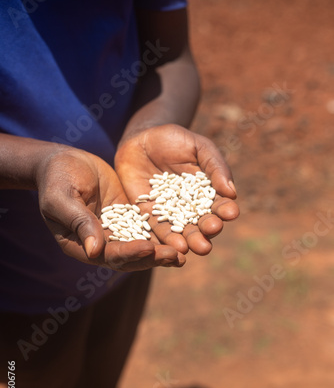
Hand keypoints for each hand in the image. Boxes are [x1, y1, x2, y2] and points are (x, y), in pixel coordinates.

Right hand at [36, 146, 184, 269]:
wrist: (63, 161)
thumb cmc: (56, 178)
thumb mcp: (61, 198)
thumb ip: (78, 222)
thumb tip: (94, 251)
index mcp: (81, 245)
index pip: (109, 255)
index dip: (129, 253)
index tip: (148, 248)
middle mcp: (101, 243)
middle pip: (130, 257)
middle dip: (153, 258)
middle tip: (177, 257)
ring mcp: (116, 231)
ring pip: (142, 246)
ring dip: (162, 252)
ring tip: (184, 254)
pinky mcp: (128, 216)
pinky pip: (147, 228)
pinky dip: (163, 234)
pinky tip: (183, 235)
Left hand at [115, 124, 239, 254]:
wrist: (141, 139)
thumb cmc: (174, 140)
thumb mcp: (199, 147)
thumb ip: (215, 167)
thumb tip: (232, 192)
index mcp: (206, 193)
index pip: (219, 205)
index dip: (225, 209)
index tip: (231, 213)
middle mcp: (190, 208)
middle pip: (202, 223)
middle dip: (209, 229)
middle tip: (212, 231)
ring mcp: (169, 213)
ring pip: (182, 231)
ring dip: (191, 241)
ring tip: (198, 247)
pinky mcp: (148, 215)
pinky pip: (158, 230)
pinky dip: (166, 240)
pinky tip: (174, 247)